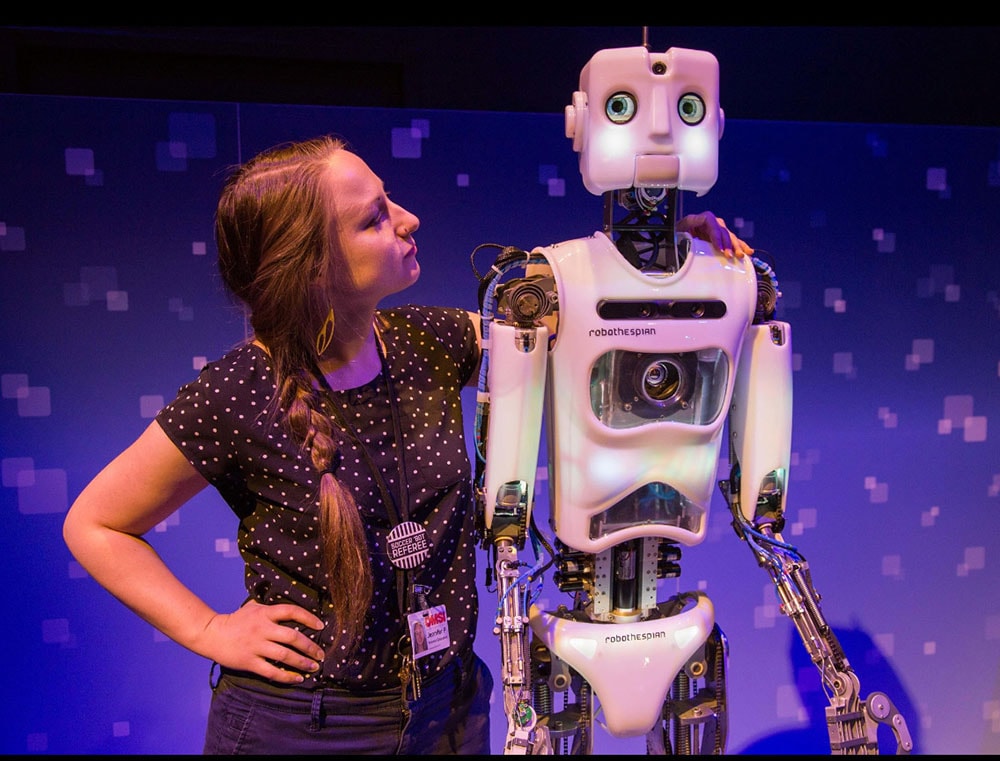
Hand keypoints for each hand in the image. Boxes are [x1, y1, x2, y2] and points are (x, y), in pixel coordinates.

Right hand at [198, 600, 326, 683]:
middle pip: (293, 637)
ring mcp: (256, 646)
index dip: (309, 618)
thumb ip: (270, 608)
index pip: (292, 611)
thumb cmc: (235, 620)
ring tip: (314, 667)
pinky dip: (287, 676)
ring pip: (285, 655)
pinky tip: (298, 678)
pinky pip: (272, 671)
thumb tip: (289, 609)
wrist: (211, 634)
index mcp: (265, 613)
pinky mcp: (249, 662)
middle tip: (321, 654)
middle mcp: (262, 629)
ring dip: (302, 662)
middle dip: (310, 646)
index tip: (321, 626)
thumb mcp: (253, 607)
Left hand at [677, 211, 752, 258]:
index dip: (715, 233)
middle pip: (722, 229)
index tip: (718, 246)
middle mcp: (707, 223)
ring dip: (735, 245)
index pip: (709, 221)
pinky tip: (747, 251)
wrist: (673, 236)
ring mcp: (714, 230)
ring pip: (729, 235)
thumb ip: (681, 237)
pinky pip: (731, 240)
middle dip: (727, 242)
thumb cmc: (674, 234)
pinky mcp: (718, 238)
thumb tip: (687, 244)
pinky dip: (740, 245)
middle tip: (729, 254)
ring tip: (740, 254)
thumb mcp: (674, 234)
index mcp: (696, 219)